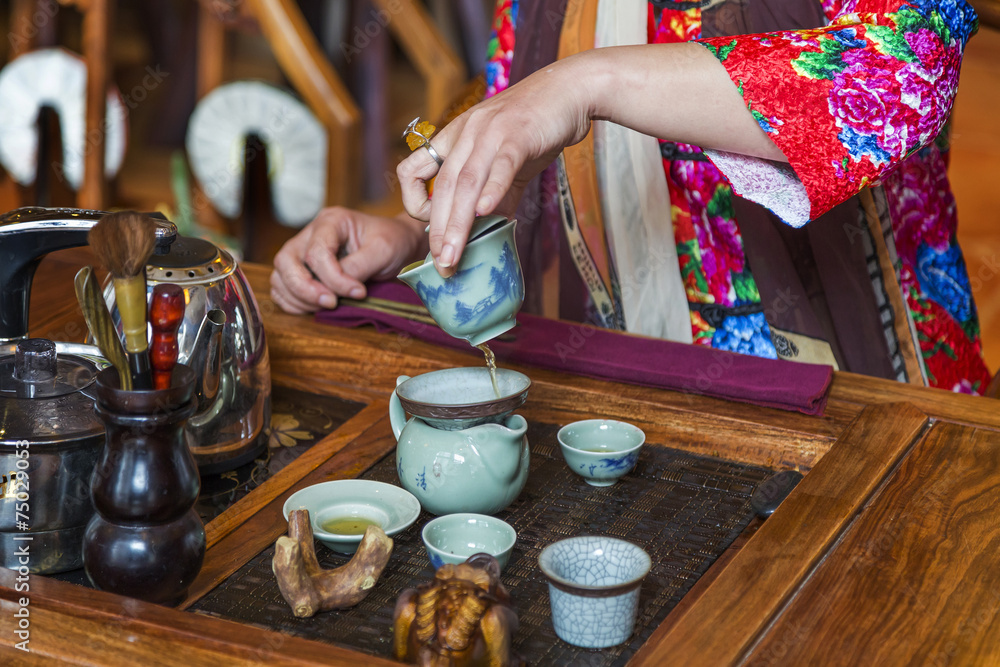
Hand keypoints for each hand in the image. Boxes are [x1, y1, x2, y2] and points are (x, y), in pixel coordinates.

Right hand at [270, 207, 426, 313]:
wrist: (399, 246)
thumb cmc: (393, 242)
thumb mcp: (383, 250)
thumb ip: (360, 266)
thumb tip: (339, 287)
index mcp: (331, 221)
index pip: (316, 252)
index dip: (334, 278)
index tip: (358, 292)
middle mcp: (310, 234)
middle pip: (286, 261)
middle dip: (305, 288)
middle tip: (331, 303)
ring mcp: (303, 252)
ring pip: (280, 277)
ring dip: (298, 297)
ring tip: (327, 306)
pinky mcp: (302, 271)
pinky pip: (282, 289)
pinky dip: (293, 303)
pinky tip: (315, 308)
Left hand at [397, 54, 595, 275]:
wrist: (570, 90)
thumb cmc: (537, 125)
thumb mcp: (505, 159)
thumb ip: (494, 192)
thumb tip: (486, 228)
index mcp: (456, 136)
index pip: (413, 168)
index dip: (412, 200)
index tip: (427, 226)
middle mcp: (467, 133)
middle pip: (442, 187)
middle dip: (438, 230)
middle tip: (440, 264)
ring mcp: (491, 133)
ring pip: (466, 183)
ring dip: (457, 224)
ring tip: (453, 254)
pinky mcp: (519, 136)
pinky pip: (501, 166)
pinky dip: (492, 190)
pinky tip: (486, 214)